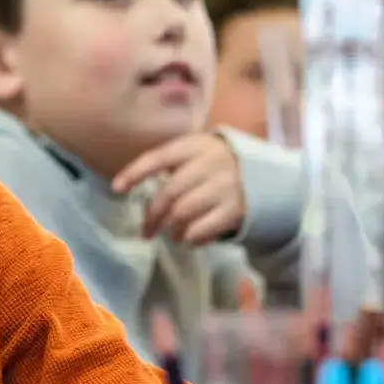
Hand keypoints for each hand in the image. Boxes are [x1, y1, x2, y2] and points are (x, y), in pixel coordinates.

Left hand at [111, 132, 245, 244]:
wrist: (266, 178)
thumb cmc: (217, 167)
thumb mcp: (198, 155)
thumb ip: (171, 167)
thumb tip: (138, 194)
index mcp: (195, 145)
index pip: (158, 158)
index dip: (135, 172)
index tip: (117, 188)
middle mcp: (211, 163)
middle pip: (168, 192)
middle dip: (152, 215)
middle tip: (146, 231)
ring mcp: (225, 187)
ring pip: (181, 213)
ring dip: (170, 229)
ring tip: (171, 234)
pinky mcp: (236, 210)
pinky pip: (200, 230)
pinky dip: (189, 238)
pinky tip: (189, 238)